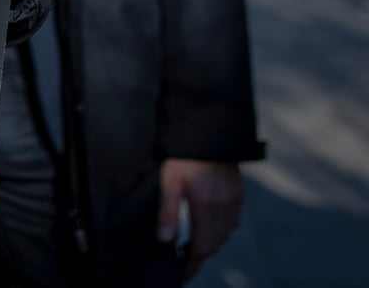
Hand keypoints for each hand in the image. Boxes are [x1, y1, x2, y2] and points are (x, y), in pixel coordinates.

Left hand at [158, 158, 241, 277]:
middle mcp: (224, 205)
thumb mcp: (169, 181)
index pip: (202, 245)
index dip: (192, 261)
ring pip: (225, 233)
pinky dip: (221, 228)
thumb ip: (167, 211)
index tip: (183, 272)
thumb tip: (165, 239)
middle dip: (200, 253)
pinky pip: (232, 220)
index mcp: (205, 204)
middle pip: (215, 242)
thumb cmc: (183, 157)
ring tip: (194, 244)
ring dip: (211, 241)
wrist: (207, 132)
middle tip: (184, 259)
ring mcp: (234, 200)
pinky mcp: (239, 193)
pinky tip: (209, 225)